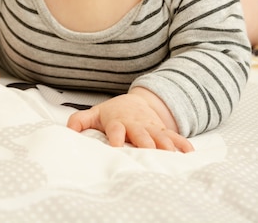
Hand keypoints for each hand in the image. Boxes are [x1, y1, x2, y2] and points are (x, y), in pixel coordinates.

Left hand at [67, 91, 193, 151]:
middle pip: (141, 134)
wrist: (136, 103)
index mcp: (118, 121)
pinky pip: (174, 136)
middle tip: (148, 151)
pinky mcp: (162, 130)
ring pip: (159, 136)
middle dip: (144, 142)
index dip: (116, 136)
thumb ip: (80, 120)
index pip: (116, 128)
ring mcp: (150, 127)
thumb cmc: (113, 113)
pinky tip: (189, 153)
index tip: (116, 146)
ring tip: (170, 154)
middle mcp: (135, 125)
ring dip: (165, 145)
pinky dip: (182, 144)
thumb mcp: (95, 114)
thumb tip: (68, 130)